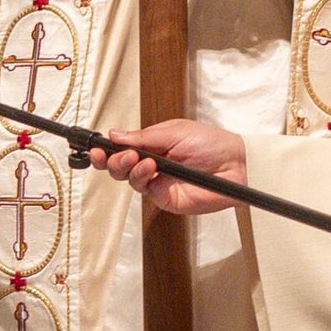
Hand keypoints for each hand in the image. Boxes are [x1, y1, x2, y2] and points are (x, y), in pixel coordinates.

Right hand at [88, 119, 245, 215]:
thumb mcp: (174, 131)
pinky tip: (150, 168)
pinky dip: (142, 177)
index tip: (95, 147)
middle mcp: (152, 165)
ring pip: (128, 179)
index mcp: (153, 146)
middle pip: (119, 167)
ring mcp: (158, 183)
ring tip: (137, 158)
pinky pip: (144, 190)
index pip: (122, 149)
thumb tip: (115, 135)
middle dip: (111, 160)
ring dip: (127, 167)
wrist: (235, 164)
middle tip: (113, 154)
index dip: (107, 149)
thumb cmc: (210, 143)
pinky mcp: (165, 199)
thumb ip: (143, 136)